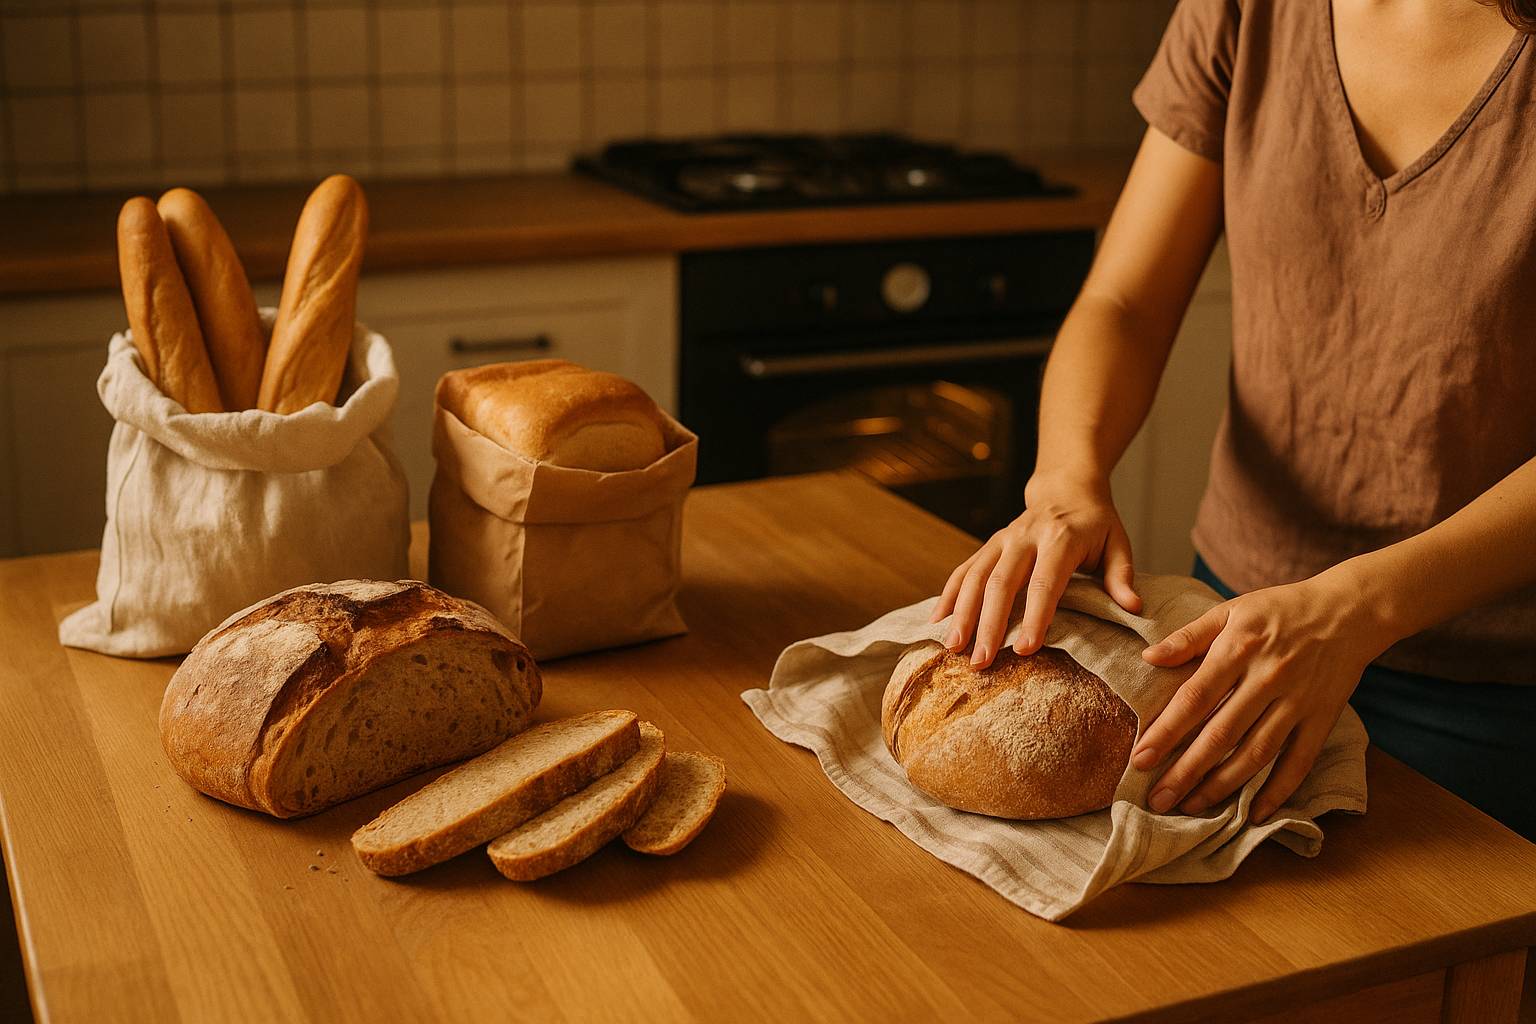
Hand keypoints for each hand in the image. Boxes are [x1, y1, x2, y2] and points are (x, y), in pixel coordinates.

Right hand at [929, 473, 1140, 668]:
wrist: (1066, 487)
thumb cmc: (1096, 523)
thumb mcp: (1118, 542)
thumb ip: (1122, 576)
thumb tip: (1133, 608)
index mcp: (1060, 538)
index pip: (1044, 581)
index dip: (1033, 616)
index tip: (1024, 649)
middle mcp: (1024, 537)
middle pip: (1001, 583)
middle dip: (988, 624)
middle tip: (980, 661)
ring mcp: (1002, 539)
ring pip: (975, 577)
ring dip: (962, 613)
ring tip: (953, 648)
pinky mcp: (988, 545)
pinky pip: (963, 569)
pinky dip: (948, 595)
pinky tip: (937, 621)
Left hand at [1133, 570, 1393, 822]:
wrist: (1348, 611)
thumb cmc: (1279, 610)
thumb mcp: (1230, 610)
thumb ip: (1189, 636)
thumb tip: (1148, 658)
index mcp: (1239, 649)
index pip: (1195, 699)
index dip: (1166, 732)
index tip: (1140, 759)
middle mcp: (1267, 679)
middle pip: (1221, 734)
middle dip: (1186, 771)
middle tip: (1157, 799)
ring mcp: (1298, 702)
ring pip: (1256, 754)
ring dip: (1222, 786)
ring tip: (1191, 808)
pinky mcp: (1322, 719)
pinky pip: (1299, 762)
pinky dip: (1278, 791)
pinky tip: (1254, 814)